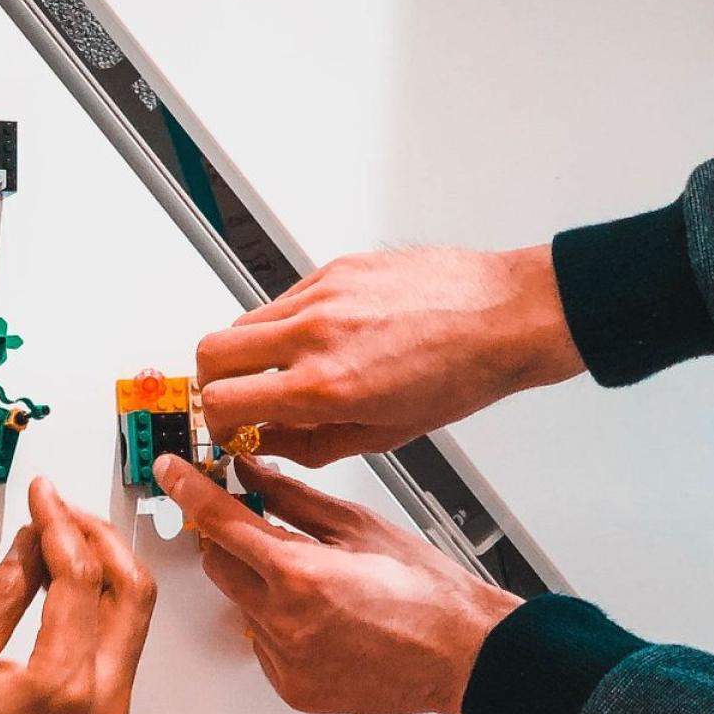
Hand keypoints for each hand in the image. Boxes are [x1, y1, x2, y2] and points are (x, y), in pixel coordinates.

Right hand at [0, 478, 156, 713]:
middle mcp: (103, 695)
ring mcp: (114, 709)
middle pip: (132, 588)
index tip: (42, 492)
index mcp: (61, 682)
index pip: (79, 576)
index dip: (61, 522)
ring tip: (64, 536)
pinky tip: (69, 583)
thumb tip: (30, 546)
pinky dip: (105, 601)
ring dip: (109, 566)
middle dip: (100, 535)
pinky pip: (124, 643)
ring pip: (137, 615)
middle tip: (61, 507)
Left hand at [155, 454, 519, 713]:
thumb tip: (251, 475)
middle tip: (256, 524)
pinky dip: (278, 626)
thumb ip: (293, 499)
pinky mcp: (292, 688)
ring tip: (313, 581)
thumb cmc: (428, 593)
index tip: (171, 472)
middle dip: (229, 539)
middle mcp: (283, 622)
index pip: (220, 522)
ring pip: (241, 606)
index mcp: (299, 574)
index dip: (189, 491)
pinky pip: (263, 646)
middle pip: (219, 565)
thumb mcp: (359, 527)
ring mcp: (286, 661)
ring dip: (259, 585)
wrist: (463, 656)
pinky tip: (321, 618)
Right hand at [194, 246, 582, 463]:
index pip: (223, 403)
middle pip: (210, 352)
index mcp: (326, 386)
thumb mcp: (383, 435)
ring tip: (281, 369)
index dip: (215, 424)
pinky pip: (283, 299)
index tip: (228, 429)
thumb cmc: (460, 374)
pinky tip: (320, 339)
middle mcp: (316, 335)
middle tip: (234, 398)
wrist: (504, 317)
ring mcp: (322, 295)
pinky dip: (285, 324)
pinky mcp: (335, 269)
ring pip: (242, 321)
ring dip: (246, 351)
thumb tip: (270, 444)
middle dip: (212, 382)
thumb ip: (312, 443)